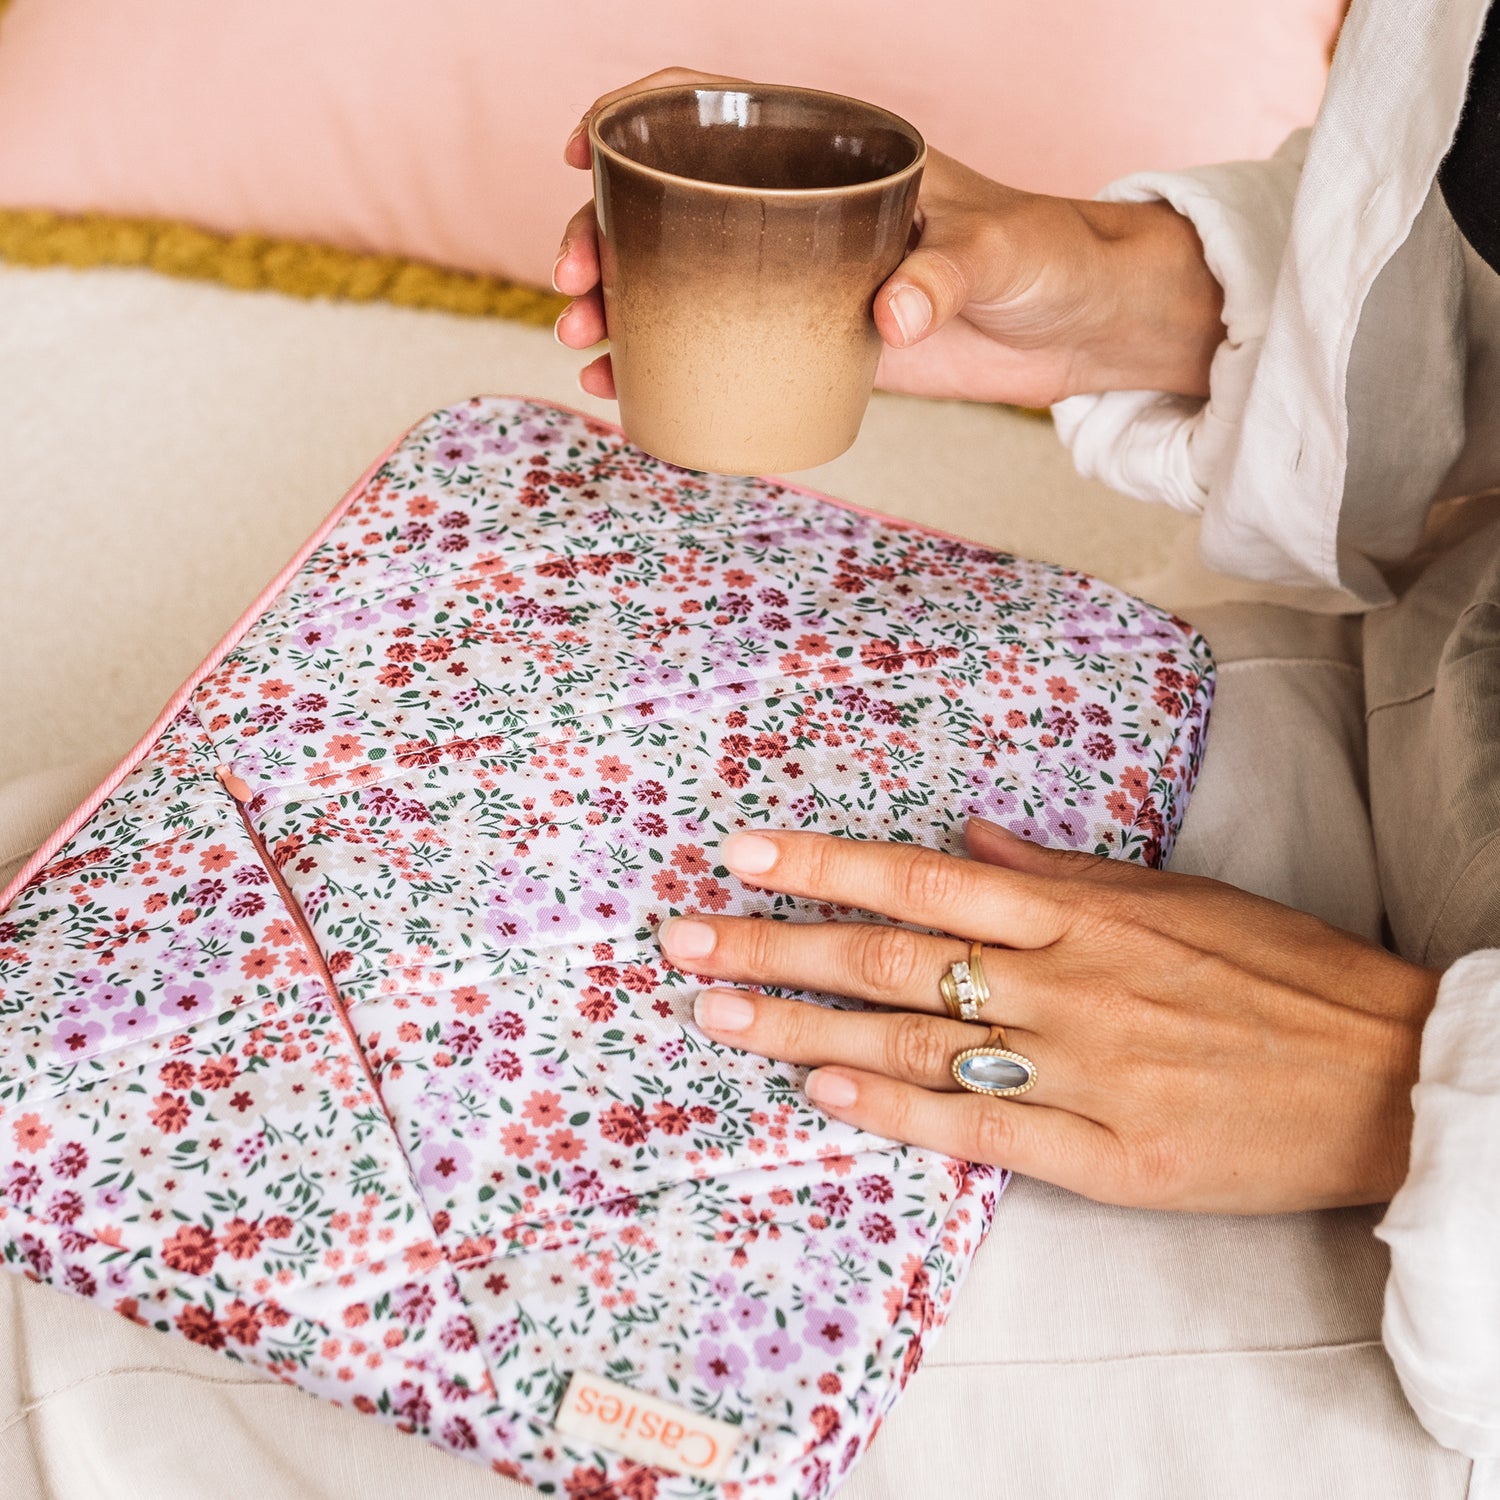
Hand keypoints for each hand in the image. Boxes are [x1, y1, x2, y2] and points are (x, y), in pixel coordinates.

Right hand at [554, 69, 1225, 406]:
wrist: (1076, 326)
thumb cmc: (1046, 255)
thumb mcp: (1000, 249)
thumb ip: (946, 273)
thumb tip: (888, 318)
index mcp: (830, 149)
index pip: (709, 106)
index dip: (633, 115)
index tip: (581, 153)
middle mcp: (796, 206)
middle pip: (668, 204)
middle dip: (601, 239)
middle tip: (578, 290)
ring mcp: (796, 276)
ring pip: (680, 279)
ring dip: (619, 309)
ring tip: (585, 348)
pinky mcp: (811, 340)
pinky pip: (721, 344)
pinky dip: (666, 364)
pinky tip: (624, 389)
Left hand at [655, 820, 1440, 1213]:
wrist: (1388, 1073)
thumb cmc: (1282, 973)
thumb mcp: (1176, 894)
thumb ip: (1061, 868)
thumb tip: (967, 834)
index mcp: (1083, 911)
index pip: (924, 879)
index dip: (826, 865)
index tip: (743, 854)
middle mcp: (1069, 982)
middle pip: (896, 961)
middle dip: (780, 946)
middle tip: (686, 941)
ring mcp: (1084, 1070)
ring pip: (918, 1044)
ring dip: (807, 1028)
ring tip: (720, 1013)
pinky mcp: (1108, 1155)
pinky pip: (981, 1130)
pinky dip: (896, 1109)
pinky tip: (822, 1092)